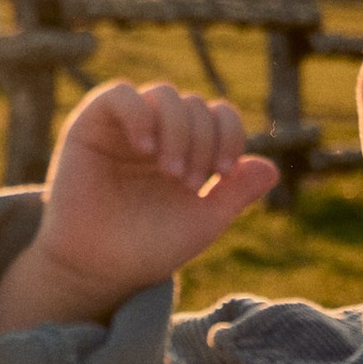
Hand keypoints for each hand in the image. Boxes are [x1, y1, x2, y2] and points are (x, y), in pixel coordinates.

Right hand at [0, 81, 277, 335]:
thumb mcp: (204, 221)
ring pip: (165, 94)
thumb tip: (271, 168)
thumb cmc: (150, 247)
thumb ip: (236, 194)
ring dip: (177, 130)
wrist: (101, 269)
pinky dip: (139, 113)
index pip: (220, 116)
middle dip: (201, 142)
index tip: (222, 173)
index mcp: (188, 150)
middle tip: (188, 182)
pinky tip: (145, 147)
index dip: (230, 134)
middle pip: (196, 106)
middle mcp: (158, 133)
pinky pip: (120, 94)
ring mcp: (126, 127)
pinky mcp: (91, 125)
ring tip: (170, 172)